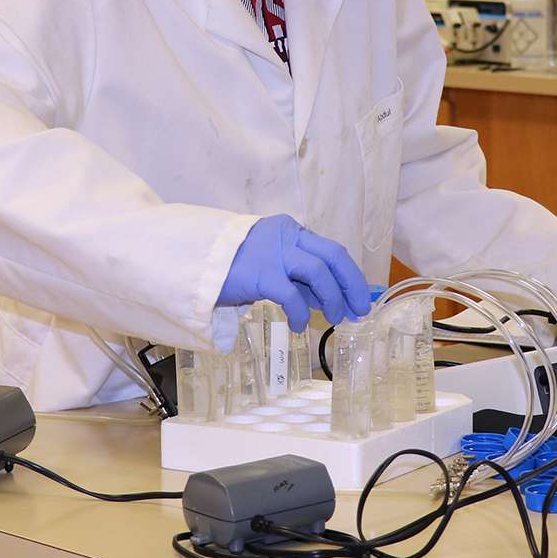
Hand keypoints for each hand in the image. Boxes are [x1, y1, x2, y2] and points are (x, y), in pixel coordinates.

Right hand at [218, 215, 373, 330]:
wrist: (195, 263)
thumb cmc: (234, 267)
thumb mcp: (274, 269)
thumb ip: (301, 280)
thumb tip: (331, 300)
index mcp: (293, 232)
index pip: (333, 251)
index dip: (351, 276)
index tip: (361, 298)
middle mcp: (288, 237)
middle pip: (334, 256)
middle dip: (352, 285)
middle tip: (357, 310)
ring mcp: (274, 254)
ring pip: (319, 272)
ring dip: (332, 298)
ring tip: (333, 318)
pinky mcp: (260, 274)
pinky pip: (291, 296)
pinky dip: (300, 313)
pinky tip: (298, 325)